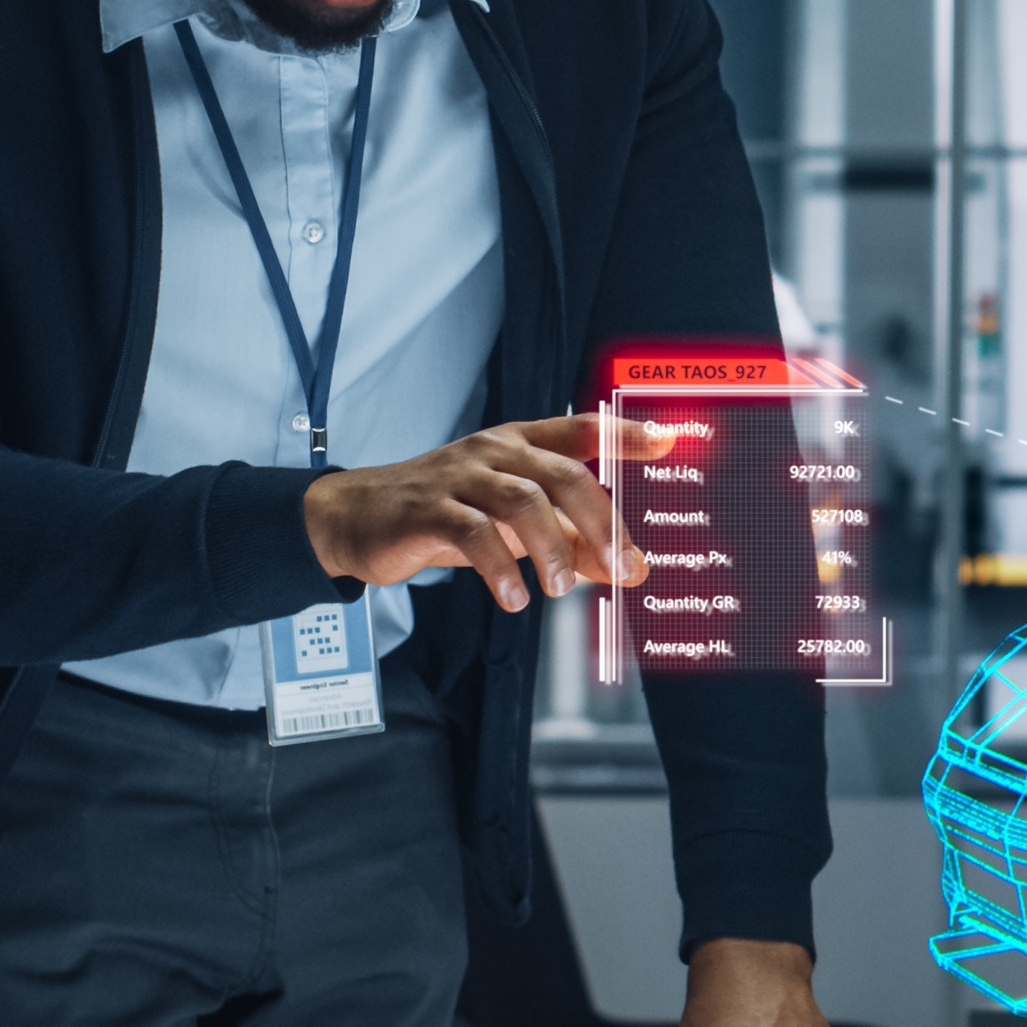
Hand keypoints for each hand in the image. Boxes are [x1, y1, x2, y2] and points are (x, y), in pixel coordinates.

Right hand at [303, 413, 677, 613]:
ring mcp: (460, 476)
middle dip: (599, 521)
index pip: (582, 430)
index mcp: (520, 445)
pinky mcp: (428, 508)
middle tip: (620, 565)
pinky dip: (499, 568)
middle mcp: (494, 452)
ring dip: (550, 548)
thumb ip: (574, 543)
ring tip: (559, 589)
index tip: (669, 442)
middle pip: (562, 474)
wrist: (358, 518)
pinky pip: (472, 533)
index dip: (625, 434)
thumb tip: (633, 569)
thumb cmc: (445, 514)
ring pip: (521, 500)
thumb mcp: (515, 527)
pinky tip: (512, 597)